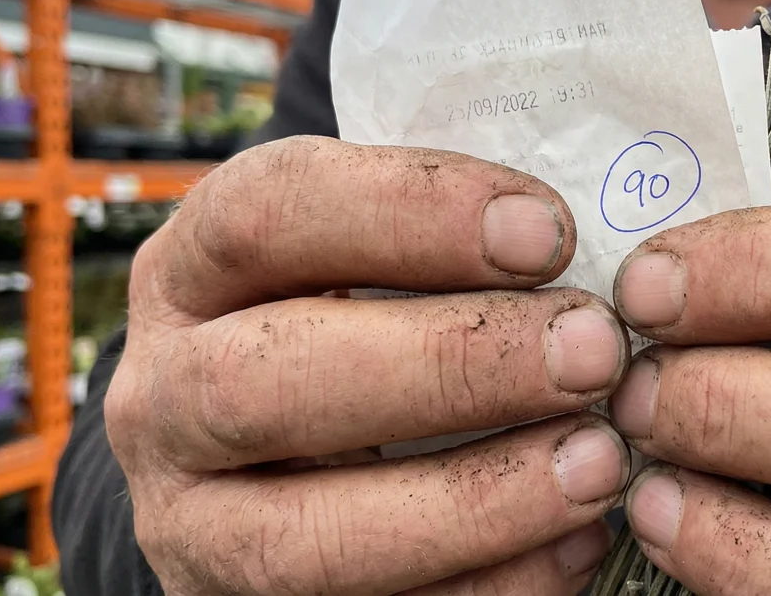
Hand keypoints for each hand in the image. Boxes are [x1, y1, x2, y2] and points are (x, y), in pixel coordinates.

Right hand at [108, 136, 631, 594]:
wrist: (267, 460)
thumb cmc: (354, 321)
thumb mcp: (367, 258)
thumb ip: (447, 235)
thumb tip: (606, 233)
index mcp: (193, 271)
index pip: (268, 212)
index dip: (410, 213)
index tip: (550, 232)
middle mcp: (164, 396)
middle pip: (268, 381)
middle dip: (450, 365)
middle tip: (593, 350)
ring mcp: (193, 523)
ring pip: (302, 536)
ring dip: (471, 499)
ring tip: (598, 461)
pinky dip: (483, 588)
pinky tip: (577, 541)